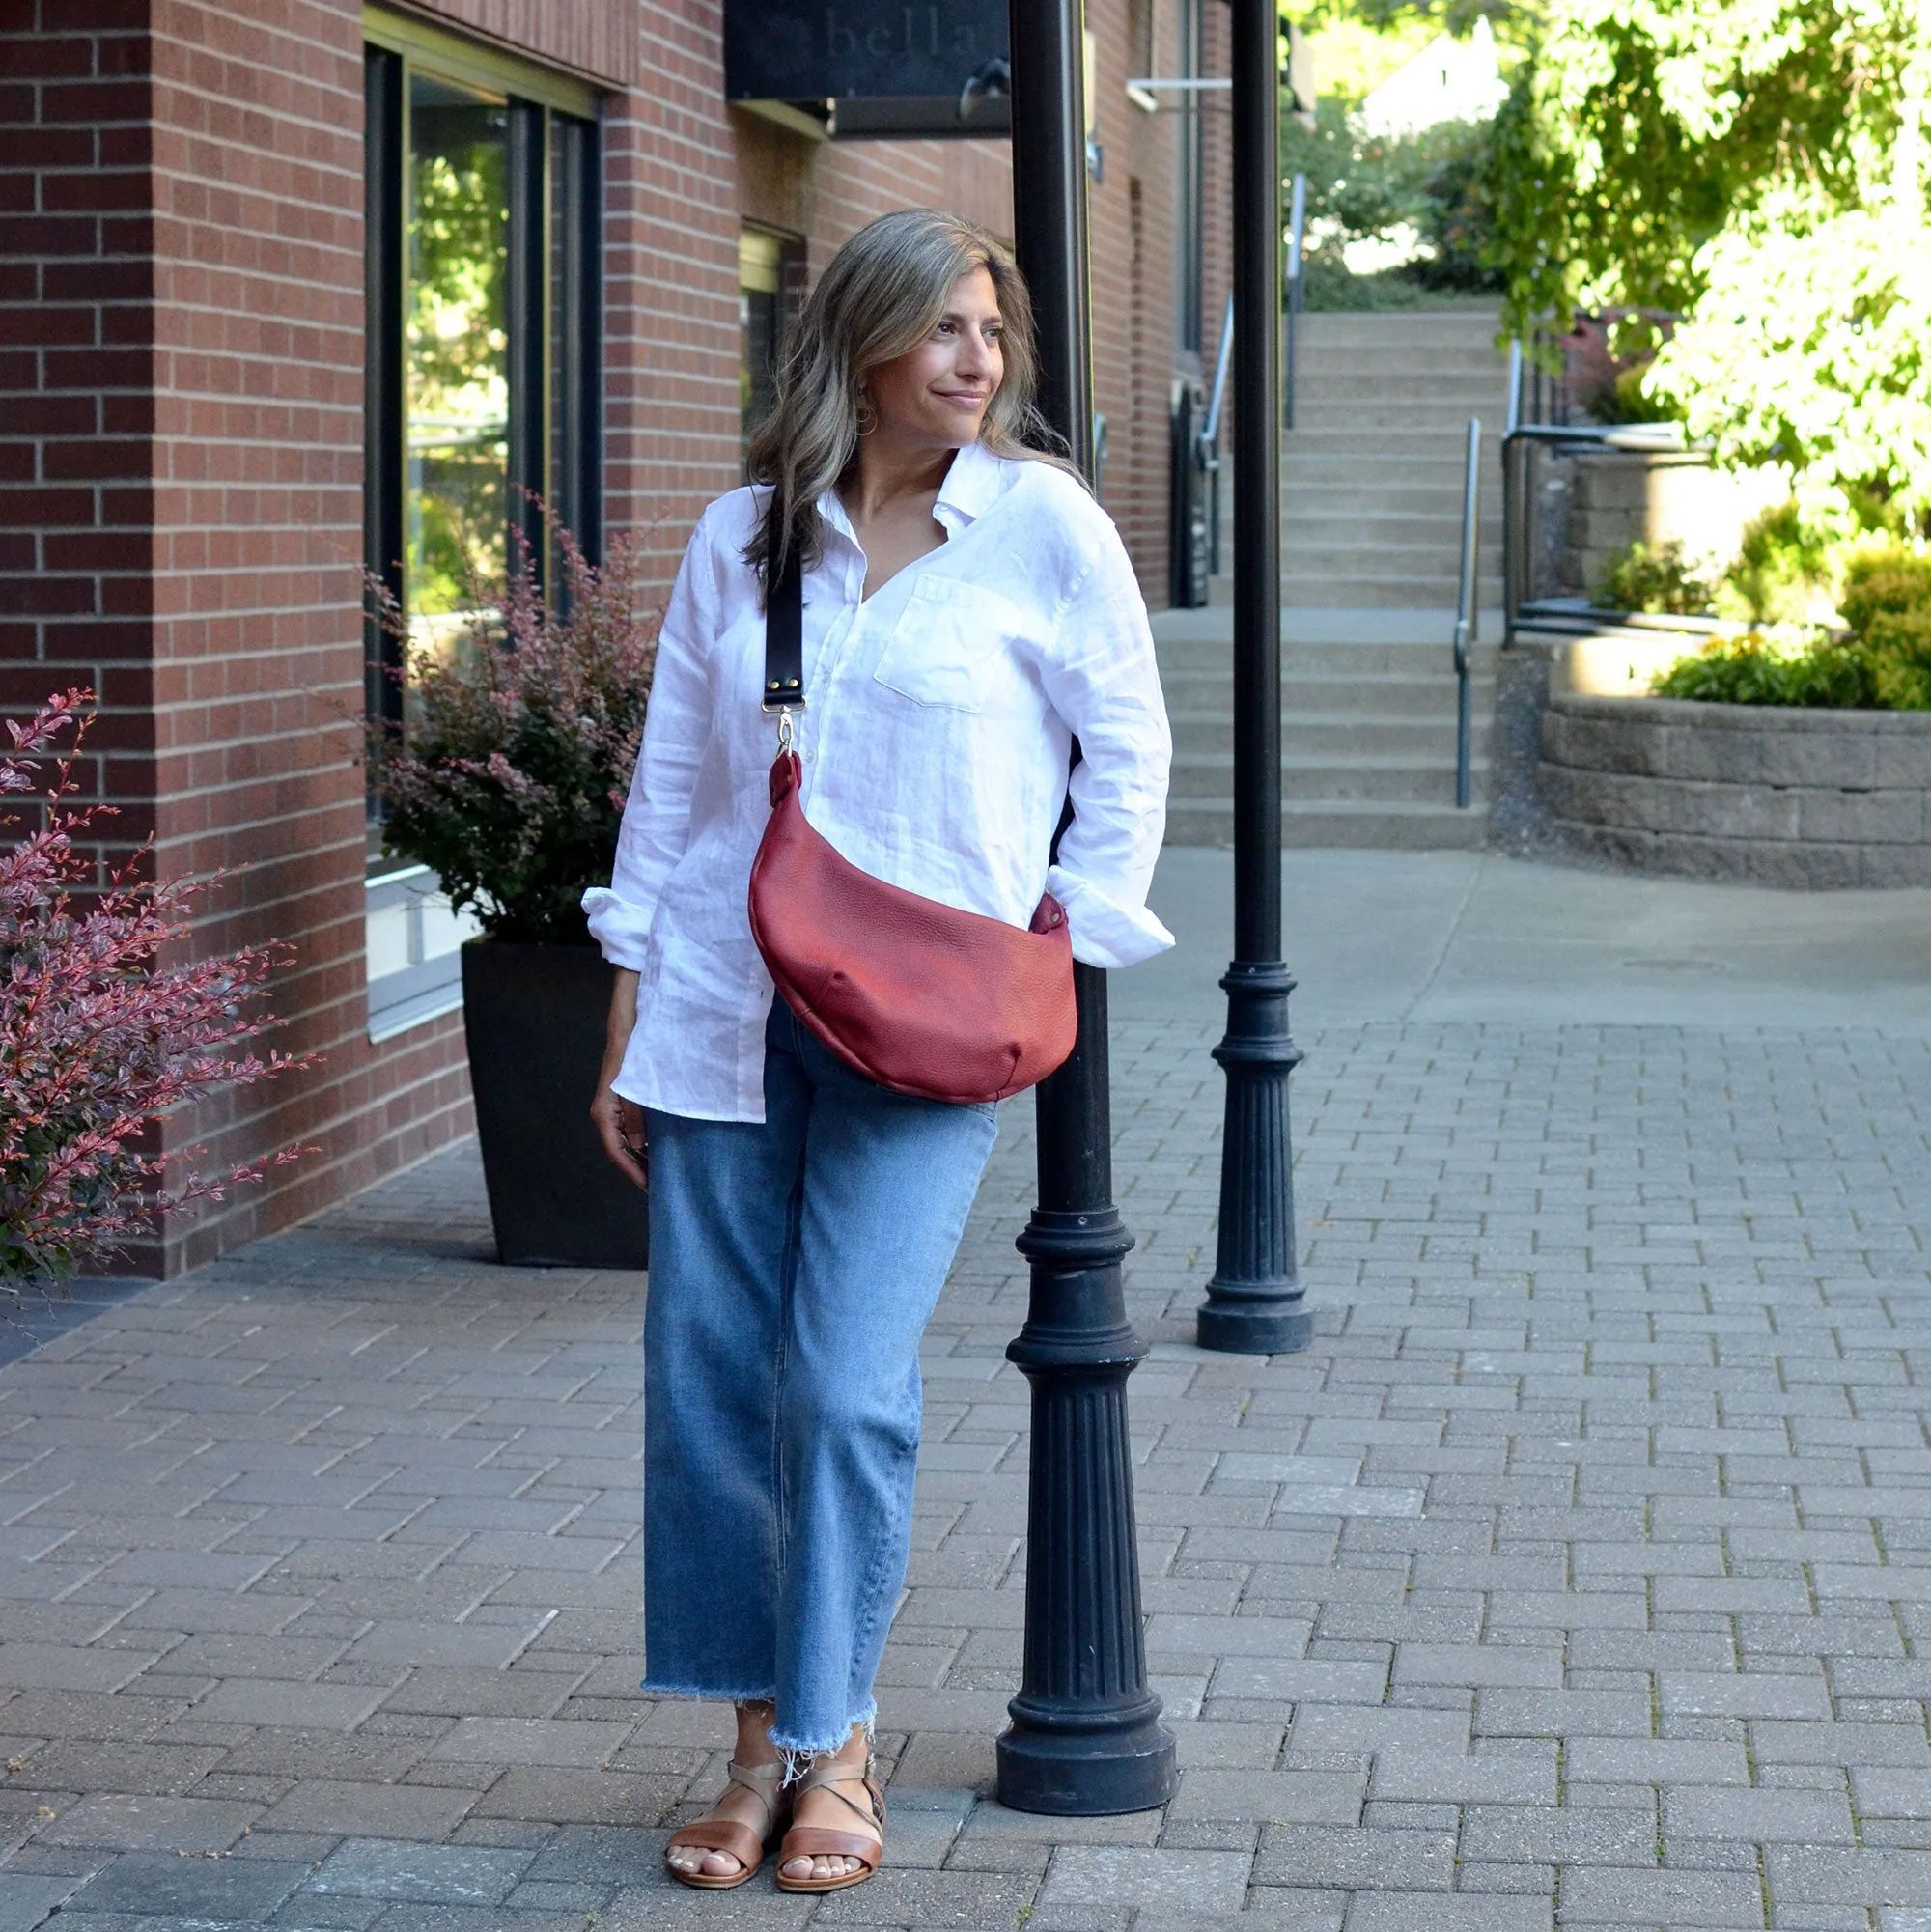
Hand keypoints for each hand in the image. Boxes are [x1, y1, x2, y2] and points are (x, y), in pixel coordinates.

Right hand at [592, 967, 646, 1189]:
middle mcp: (606, 1113)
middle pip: (621, 1150)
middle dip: (639, 1168)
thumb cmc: (632, 1051)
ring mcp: (615, 1107)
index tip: (651, 1188)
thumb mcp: (634, 1086)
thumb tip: (637, 1146)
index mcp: (603, 1112)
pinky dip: (646, 1140)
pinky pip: (633, 1127)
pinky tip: (662, 1146)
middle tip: (663, 1186)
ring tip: (665, 1171)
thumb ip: (635, 1116)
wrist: (628, 1022)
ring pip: (627, 1140)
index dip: (633, 1172)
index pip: (616, 1152)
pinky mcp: (625, 1099)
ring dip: (643, 1156)